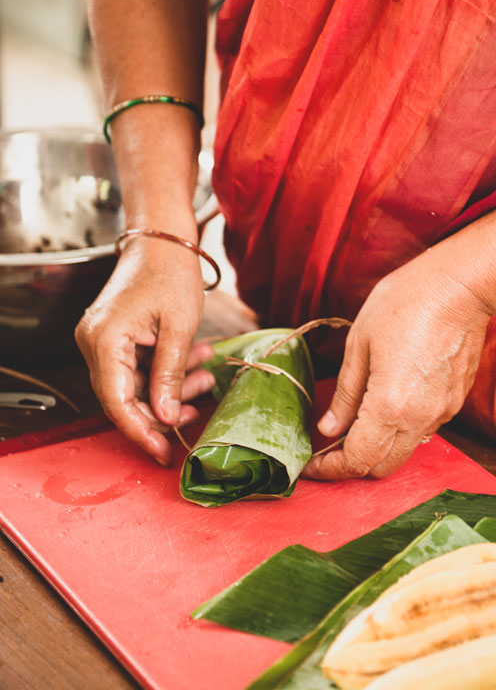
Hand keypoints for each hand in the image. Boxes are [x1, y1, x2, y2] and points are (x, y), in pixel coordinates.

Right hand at [75, 238, 214, 464]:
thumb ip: (170, 375)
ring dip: (171, 386)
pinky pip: (137, 367)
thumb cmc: (172, 271)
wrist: (163, 237)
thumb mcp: (180, 328)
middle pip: (123, 398)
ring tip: (206, 376)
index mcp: (104, 340)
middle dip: (162, 408)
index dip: (141, 431)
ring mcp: (102, 339)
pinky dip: (166, 370)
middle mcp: (94, 342)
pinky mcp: (115, 336)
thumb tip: (163, 417)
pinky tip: (197, 360)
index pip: (117, 403)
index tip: (163, 452)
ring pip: (134, 384)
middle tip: (193, 415)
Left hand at [302, 250, 493, 480]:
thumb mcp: (359, 344)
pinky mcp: (455, 401)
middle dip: (352, 465)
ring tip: (354, 425)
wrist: (460, 286)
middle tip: (327, 449)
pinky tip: (386, 405)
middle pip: (382, 468)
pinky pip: (423, 430)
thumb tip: (329, 429)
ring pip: (404, 451)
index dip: (329, 470)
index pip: (356, 461)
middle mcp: (419, 418)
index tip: (310, 465)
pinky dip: (399, 430)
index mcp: (389, 406)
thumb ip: (345, 394)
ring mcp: (442, 412)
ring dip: (378, 449)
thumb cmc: (406, 303)